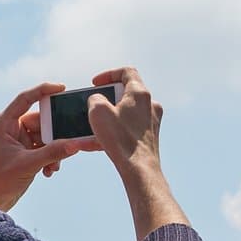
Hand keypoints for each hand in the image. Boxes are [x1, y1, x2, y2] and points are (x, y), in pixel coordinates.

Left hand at [0, 81, 102, 211]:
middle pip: (40, 121)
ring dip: (53, 150)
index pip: (25, 99)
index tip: (61, 88)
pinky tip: (49, 171)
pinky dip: (49, 157)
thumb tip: (75, 144)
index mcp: (3, 123)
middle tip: (65, 144)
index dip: (43, 90)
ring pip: (44, 136)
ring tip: (54, 165)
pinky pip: (42, 148)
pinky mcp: (23, 152)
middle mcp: (9, 128)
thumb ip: (53, 153)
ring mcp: (17, 140)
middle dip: (54, 135)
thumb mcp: (29, 165)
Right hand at [87, 68, 187, 240]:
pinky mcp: (148, 138)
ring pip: (124, 114)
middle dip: (106, 99)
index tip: (96, 83)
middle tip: (94, 106)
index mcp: (140, 93)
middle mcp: (149, 105)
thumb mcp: (98, 111)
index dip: (109, 74)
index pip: (127, 72)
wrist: (139, 169)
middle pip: (125, 94)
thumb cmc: (121, 139)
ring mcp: (151, 122)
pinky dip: (112, 134)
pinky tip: (94, 144)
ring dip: (107, 119)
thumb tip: (98, 101)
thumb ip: (95, 99)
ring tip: (89, 129)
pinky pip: (126, 130)